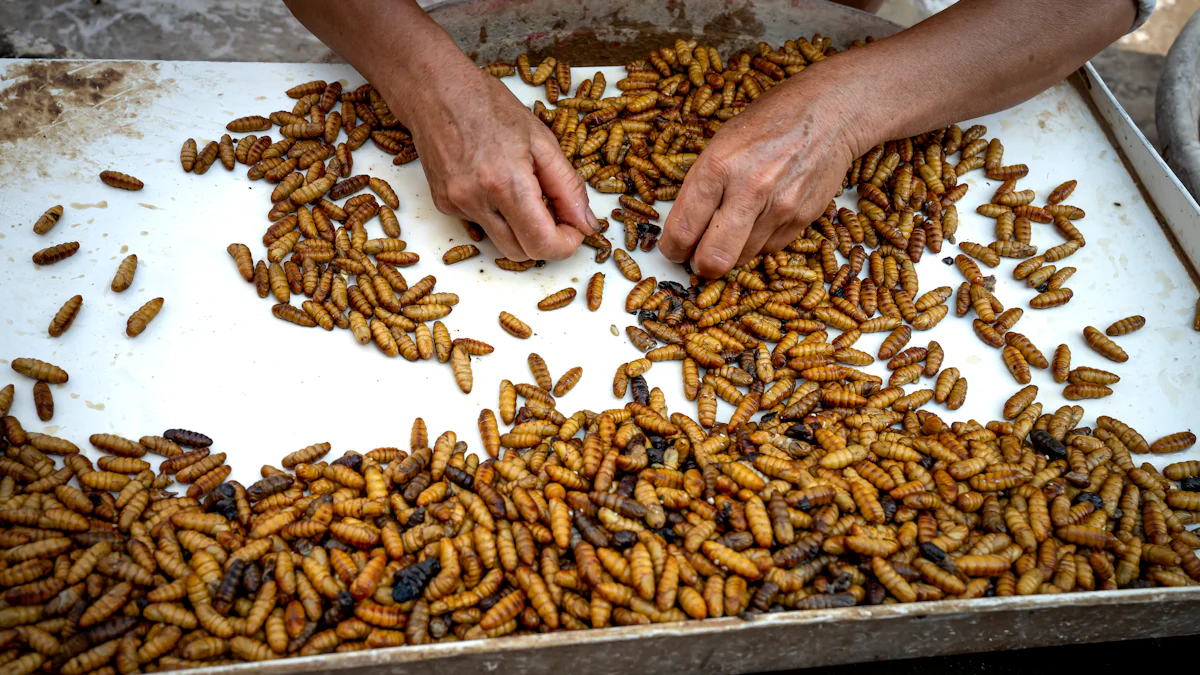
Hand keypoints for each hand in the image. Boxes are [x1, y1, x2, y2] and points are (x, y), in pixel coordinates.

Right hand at [383, 65, 597, 261]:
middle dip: (546, 241)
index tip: (575, 229)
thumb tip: (586, 222)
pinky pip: (481, 226)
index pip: (542, 243)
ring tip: (526, 193)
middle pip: (522, 253)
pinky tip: (495, 182)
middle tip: (556, 212)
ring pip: (501, 243)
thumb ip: (568, 186)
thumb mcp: (542, 139)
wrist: (435, 90)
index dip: (566, 244)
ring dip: (521, 230)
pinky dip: (498, 214)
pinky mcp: (444, 205)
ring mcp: (456, 205)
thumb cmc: (488, 105)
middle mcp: (476, 200)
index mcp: (506, 182)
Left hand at [659, 73, 861, 277]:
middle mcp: (749, 189)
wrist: (828, 113)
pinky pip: (769, 249)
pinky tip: (760, 218)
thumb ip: (701, 187)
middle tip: (697, 258)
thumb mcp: (721, 143)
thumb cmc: (768, 123)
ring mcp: (780, 207)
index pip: (683, 229)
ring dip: (731, 252)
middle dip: (701, 265)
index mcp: (718, 165)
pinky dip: (758, 242)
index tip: (673, 250)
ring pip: (742, 259)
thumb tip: (684, 229)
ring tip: (732, 229)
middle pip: (714, 258)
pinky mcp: (802, 218)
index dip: (673, 249)